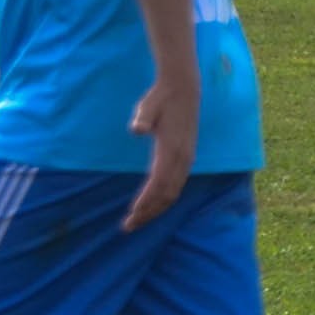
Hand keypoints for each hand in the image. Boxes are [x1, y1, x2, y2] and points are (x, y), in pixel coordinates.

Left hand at [120, 72, 196, 231]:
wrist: (184, 88)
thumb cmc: (161, 98)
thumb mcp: (148, 105)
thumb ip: (143, 117)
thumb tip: (137, 129)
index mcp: (172, 149)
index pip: (159, 183)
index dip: (146, 201)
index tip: (131, 214)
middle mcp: (182, 158)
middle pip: (166, 195)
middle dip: (148, 213)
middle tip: (128, 226)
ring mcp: (187, 159)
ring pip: (173, 193)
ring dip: (156, 210)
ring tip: (138, 220)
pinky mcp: (187, 158)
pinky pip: (176, 186)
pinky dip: (164, 200)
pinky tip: (152, 204)